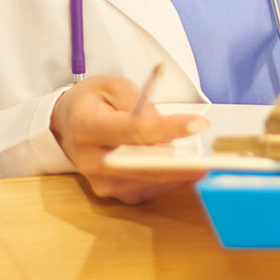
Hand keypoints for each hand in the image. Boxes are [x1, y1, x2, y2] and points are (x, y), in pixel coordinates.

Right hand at [50, 75, 206, 203]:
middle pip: (142, 164)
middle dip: (180, 162)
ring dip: (179, 172)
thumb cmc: (94, 102)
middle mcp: (91, 160)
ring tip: (205, 161)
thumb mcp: (113, 85)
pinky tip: (186, 168)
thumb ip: (139, 102)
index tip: (200, 124)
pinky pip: (148, 189)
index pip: (133, 130)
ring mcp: (100, 182)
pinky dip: (170, 179)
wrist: (67, 126)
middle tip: (213, 158)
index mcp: (87, 126)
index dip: (169, 128)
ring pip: (148, 181)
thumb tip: (163, 127)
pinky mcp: (111, 194)